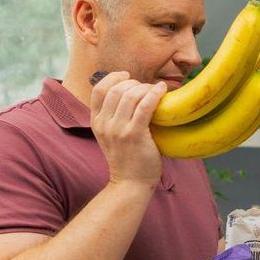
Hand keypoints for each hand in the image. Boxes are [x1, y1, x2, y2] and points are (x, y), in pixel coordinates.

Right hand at [89, 72, 165, 187]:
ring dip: (145, 88)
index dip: (113, 77)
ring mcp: (117, 129)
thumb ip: (114, 118)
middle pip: (116, 89)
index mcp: (96, 122)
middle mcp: (104, 124)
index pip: (99, 89)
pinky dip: (154, 94)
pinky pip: (144, 106)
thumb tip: (130, 96)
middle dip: (133, 83)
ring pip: (130, 95)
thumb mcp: (112, 136)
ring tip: (155, 90)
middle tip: (146, 87)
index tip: (127, 76)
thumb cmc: (128, 159)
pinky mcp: (134, 135)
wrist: (130, 183)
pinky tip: (162, 90)